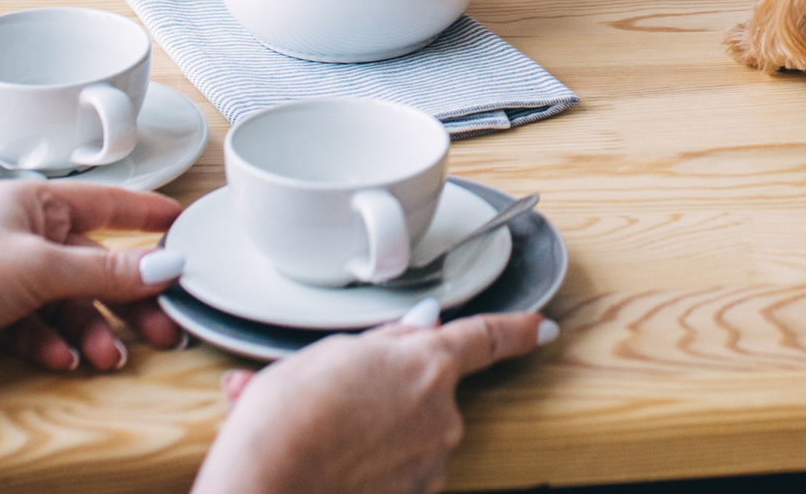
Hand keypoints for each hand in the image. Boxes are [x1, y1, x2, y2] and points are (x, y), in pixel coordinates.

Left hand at [0, 180, 186, 389]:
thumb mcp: (38, 268)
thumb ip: (105, 269)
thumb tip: (163, 264)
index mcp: (30, 203)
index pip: (104, 202)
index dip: (145, 214)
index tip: (182, 225)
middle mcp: (17, 235)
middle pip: (90, 264)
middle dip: (124, 298)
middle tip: (160, 326)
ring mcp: (1, 276)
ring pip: (65, 303)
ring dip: (87, 331)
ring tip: (104, 357)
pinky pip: (35, 328)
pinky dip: (50, 344)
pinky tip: (59, 360)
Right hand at [191, 306, 555, 493]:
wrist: (265, 488)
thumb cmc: (287, 420)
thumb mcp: (332, 353)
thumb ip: (386, 341)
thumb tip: (421, 328)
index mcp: (427, 365)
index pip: (486, 338)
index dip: (517, 330)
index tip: (540, 328)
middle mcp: (440, 416)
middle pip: (428, 390)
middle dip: (391, 389)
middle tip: (335, 393)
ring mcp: (428, 463)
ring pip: (407, 433)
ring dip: (370, 427)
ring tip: (316, 429)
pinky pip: (396, 471)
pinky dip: (366, 463)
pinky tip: (326, 458)